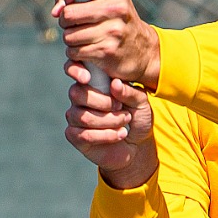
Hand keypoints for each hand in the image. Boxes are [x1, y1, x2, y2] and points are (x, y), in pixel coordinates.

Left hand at [52, 0, 160, 89]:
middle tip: (77, 23)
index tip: (65, 0)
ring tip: (87, 38)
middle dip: (66, 21)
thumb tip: (56, 10)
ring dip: (71, 40)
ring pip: (68, 35)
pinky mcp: (106, 51)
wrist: (142, 51)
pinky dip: (76, 54)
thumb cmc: (117, 22)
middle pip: (68, 13)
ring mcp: (112, 31)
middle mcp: (115, 8)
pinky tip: (89, 50)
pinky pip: (74, 52)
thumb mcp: (108, 0)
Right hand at [64, 58, 156, 188]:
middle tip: (121, 108)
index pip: (77, 72)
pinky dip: (106, 135)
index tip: (87, 77)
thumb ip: (130, 92)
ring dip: (109, 120)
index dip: (76, 71)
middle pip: (76, 94)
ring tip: (124, 122)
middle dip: (103, 102)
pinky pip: (84, 135)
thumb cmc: (137, 119)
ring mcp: (76, 117)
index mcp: (93, 84)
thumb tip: (114, 83)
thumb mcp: (141, 103)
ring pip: (83, 116)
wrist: (138, 145)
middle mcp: (80, 99)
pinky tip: (119, 135)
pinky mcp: (75, 136)